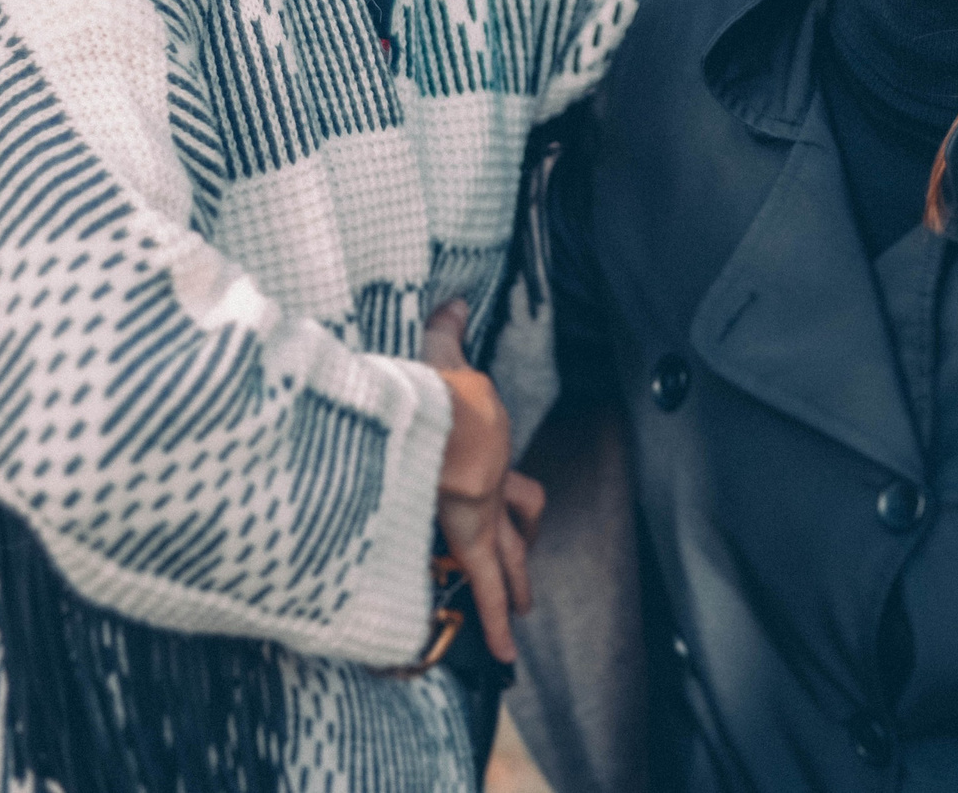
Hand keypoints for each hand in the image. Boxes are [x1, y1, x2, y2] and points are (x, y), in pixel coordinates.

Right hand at [422, 301, 540, 661]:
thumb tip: (453, 300)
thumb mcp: (441, 352)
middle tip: (521, 562)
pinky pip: (487, 590)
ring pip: (505, 559)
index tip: (487, 483)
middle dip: (517, 541)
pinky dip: (495, 625)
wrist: (441, 417)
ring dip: (513, 587)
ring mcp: (482, 511)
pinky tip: (502, 657)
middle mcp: (488, 477)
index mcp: (480, 438)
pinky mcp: (470, 539)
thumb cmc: (435, 386)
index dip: (495, 477)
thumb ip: (445, 330)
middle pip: (514, 513)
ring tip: (517, 622)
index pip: (496, 464)